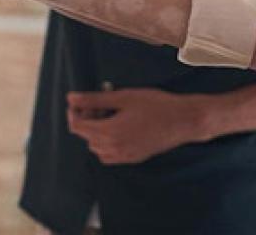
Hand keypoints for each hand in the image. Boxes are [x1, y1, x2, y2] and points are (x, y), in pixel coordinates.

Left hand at [65, 89, 205, 164]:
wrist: (184, 120)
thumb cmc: (156, 105)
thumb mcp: (122, 97)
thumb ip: (94, 99)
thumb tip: (71, 98)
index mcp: (109, 133)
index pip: (77, 127)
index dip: (74, 112)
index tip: (80, 101)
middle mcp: (115, 149)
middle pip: (86, 136)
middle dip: (87, 119)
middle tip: (101, 103)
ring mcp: (125, 156)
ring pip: (97, 147)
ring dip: (96, 131)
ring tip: (111, 113)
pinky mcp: (134, 158)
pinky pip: (110, 155)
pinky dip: (107, 143)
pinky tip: (119, 126)